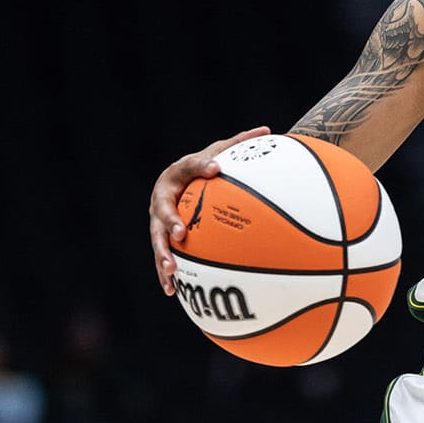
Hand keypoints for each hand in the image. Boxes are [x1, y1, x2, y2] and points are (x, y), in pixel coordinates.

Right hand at [149, 126, 270, 295]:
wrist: (175, 182)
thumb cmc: (202, 167)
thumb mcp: (218, 152)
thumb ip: (239, 143)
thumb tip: (267, 130)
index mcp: (176, 175)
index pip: (188, 166)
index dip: (200, 166)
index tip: (215, 167)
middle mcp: (161, 199)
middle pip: (161, 211)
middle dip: (169, 223)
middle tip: (180, 234)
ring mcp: (157, 222)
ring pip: (156, 240)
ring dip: (163, 256)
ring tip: (172, 271)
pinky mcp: (161, 240)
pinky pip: (163, 258)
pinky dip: (167, 274)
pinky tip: (173, 292)